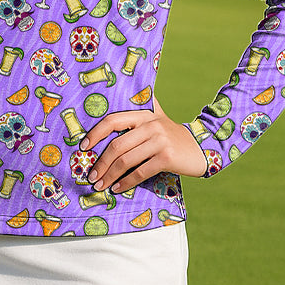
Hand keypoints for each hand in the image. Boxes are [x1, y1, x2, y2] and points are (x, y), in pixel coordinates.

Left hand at [81, 98, 207, 192]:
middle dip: (101, 163)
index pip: (112, 121)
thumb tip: (114, 96)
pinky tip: (118, 188)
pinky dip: (126, 182)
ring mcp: (159, 141)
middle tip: (91, 175)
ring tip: (100, 184)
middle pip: (117, 145)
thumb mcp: (157, 117)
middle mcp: (150, 125)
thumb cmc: (171, 135)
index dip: (95, 134)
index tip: (83, 147)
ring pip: (126, 161)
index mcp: (143, 114)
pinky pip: (140, 172)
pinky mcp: (166, 158)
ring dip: (110, 175)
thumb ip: (139, 109)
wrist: (202, 147)